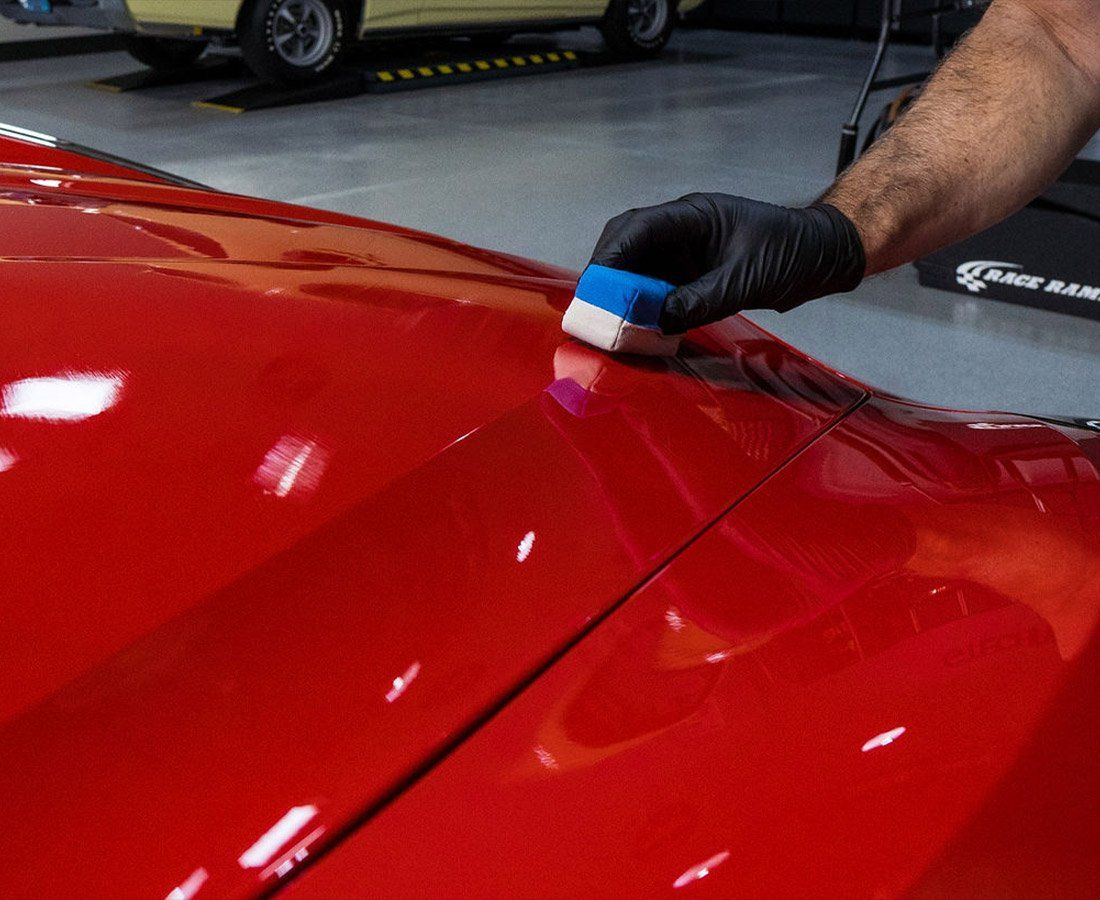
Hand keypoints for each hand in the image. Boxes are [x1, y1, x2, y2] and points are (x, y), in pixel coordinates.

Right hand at [589, 194, 865, 332]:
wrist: (824, 255)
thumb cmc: (793, 253)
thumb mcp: (746, 280)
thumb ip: (700, 300)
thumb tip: (658, 319)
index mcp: (694, 215)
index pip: (638, 228)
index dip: (611, 257)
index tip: (596, 288)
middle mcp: (683, 229)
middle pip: (628, 244)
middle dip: (609, 275)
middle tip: (596, 308)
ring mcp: (687, 250)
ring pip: (640, 266)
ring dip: (625, 292)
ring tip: (615, 321)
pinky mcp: (693, 272)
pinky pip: (659, 285)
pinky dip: (646, 304)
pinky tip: (643, 324)